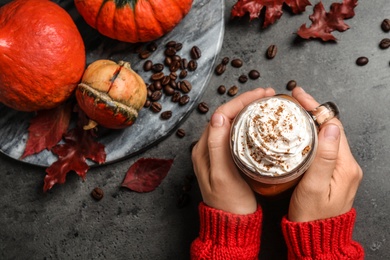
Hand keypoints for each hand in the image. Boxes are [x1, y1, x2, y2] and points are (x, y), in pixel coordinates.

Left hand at [192, 87, 275, 214]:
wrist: (232, 224)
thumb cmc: (229, 203)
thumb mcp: (222, 175)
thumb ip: (217, 146)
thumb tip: (218, 116)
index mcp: (203, 148)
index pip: (221, 115)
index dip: (240, 101)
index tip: (260, 94)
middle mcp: (207, 147)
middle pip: (225, 115)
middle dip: (245, 101)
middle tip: (267, 95)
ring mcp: (216, 152)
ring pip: (231, 123)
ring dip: (246, 110)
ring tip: (265, 103)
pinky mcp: (226, 158)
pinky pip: (235, 134)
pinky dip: (247, 123)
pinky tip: (258, 121)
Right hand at [288, 87, 362, 221]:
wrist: (315, 236)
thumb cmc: (311, 216)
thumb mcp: (314, 188)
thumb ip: (324, 158)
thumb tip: (329, 127)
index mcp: (345, 165)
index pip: (332, 126)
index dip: (316, 108)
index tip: (299, 95)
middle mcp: (347, 164)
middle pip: (331, 128)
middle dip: (313, 110)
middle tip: (293, 98)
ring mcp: (341, 168)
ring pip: (327, 136)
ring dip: (312, 120)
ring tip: (295, 109)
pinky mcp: (333, 172)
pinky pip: (324, 146)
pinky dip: (312, 134)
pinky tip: (300, 131)